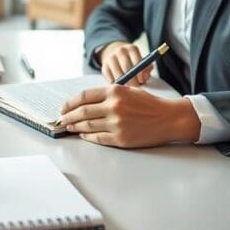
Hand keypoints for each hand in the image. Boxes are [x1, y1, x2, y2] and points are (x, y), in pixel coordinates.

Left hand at [59, 85, 200, 147]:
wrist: (169, 118)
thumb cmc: (149, 104)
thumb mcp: (129, 91)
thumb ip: (109, 94)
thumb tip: (85, 102)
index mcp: (115, 91)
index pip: (84, 96)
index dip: (70, 102)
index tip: (64, 107)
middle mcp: (114, 106)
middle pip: (82, 111)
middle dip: (68, 116)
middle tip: (60, 119)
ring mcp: (117, 123)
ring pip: (88, 125)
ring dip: (75, 127)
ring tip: (69, 127)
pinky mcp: (121, 138)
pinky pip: (98, 138)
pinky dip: (87, 137)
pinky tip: (83, 135)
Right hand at [99, 41, 153, 85]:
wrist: (115, 52)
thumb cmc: (133, 60)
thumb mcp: (142, 61)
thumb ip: (147, 69)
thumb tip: (144, 77)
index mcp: (132, 49)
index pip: (137, 61)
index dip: (140, 72)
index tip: (142, 81)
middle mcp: (120, 51)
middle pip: (127, 68)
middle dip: (132, 80)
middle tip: (136, 87)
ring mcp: (111, 58)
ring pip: (118, 74)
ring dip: (124, 83)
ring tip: (129, 87)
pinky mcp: (104, 66)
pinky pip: (110, 78)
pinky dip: (116, 84)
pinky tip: (121, 85)